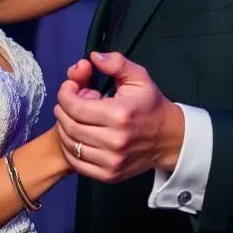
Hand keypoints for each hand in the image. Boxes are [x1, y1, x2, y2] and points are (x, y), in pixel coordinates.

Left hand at [54, 52, 184, 182]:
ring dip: (63, 128)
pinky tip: (75, 137)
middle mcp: (114, 140)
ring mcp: (112, 161)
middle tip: (67, 101)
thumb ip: (116, 63)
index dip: (65, 94)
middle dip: (62, 110)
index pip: (76, 106)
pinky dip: (70, 149)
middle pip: (70, 125)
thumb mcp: (139, 77)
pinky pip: (78, 164)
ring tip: (71, 117)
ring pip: (71, 145)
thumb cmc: (150, 105)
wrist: (170, 138)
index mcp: (120, 114)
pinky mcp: (110, 175)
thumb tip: (92, 57)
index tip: (69, 87)